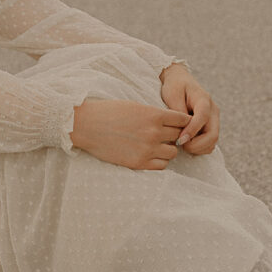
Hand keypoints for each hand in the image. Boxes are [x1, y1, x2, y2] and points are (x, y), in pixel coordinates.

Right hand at [70, 99, 190, 170]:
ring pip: (173, 152)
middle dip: (174, 134)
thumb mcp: (135, 106)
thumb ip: (155, 114)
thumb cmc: (109, 112)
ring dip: (167, 149)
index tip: (176, 123)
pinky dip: (159, 161)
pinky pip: (162, 166)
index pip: (183, 120)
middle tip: (165, 134)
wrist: (87, 125)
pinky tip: (149, 154)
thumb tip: (171, 122)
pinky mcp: (139, 163)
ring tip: (156, 145)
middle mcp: (154, 133)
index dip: (181, 121)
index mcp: (154, 115)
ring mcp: (147, 149)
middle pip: (179, 136)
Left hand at [159, 63, 219, 154]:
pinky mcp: (211, 126)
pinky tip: (187, 144)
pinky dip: (200, 148)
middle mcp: (212, 111)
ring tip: (182, 145)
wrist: (180, 80)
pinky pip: (210, 143)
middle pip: (213, 134)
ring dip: (198, 148)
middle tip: (180, 145)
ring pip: (213, 141)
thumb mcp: (173, 94)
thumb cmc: (175, 86)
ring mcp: (214, 119)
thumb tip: (182, 130)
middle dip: (196, 145)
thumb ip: (178, 111)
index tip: (179, 140)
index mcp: (204, 100)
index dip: (192, 131)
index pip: (202, 118)